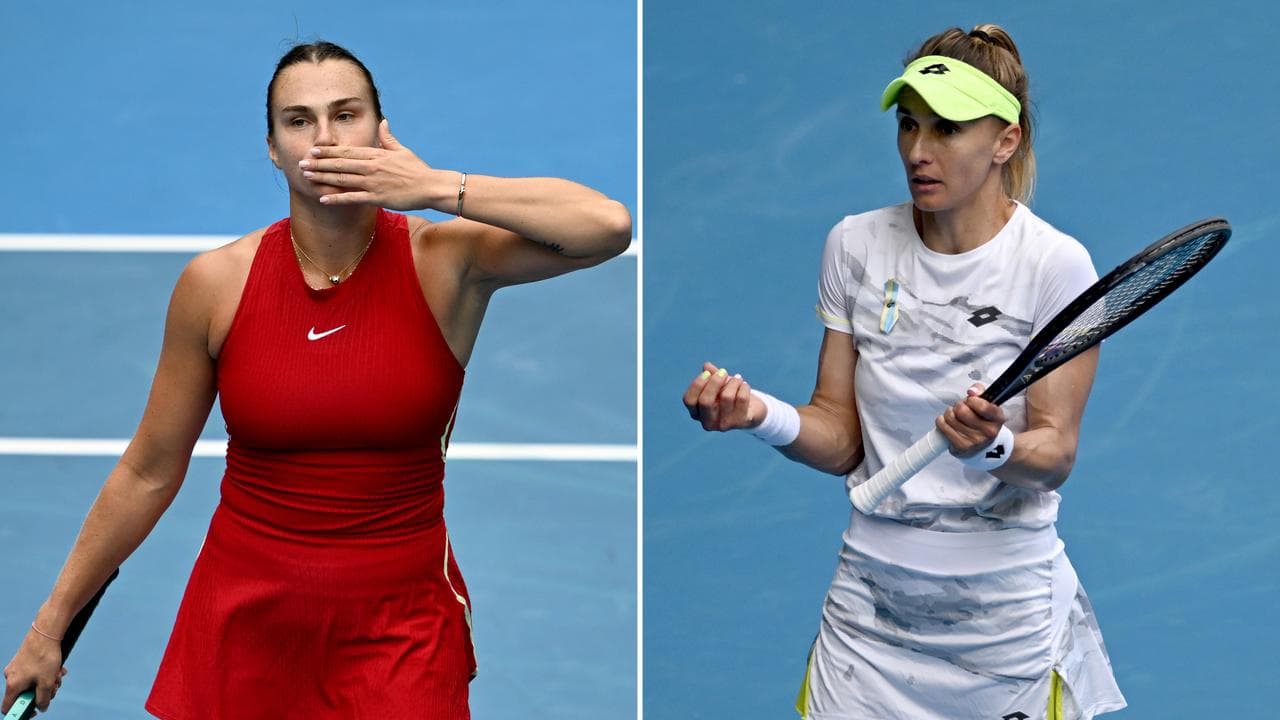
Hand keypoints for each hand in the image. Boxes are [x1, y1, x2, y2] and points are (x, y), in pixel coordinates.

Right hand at [3, 629, 67, 714]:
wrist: (46, 632)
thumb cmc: (45, 657)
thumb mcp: (47, 683)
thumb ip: (43, 699)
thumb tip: (42, 707)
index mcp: (12, 685)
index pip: (9, 707)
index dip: (21, 712)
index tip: (34, 710)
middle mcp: (11, 676)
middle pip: (25, 694)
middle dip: (42, 693)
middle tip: (55, 687)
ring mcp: (17, 668)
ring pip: (33, 682)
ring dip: (47, 682)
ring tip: (58, 674)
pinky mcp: (24, 660)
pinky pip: (34, 672)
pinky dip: (46, 673)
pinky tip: (58, 668)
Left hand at [300, 119, 442, 209]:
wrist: (432, 187)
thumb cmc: (418, 170)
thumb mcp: (403, 150)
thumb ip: (389, 138)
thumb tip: (383, 121)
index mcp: (377, 155)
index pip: (347, 152)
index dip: (328, 151)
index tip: (313, 150)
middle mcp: (372, 167)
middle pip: (340, 164)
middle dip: (319, 163)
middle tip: (301, 163)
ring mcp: (373, 183)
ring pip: (342, 179)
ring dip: (322, 178)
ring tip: (306, 176)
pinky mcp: (378, 198)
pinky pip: (353, 198)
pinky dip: (337, 199)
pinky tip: (323, 199)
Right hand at [682, 362, 764, 431]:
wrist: (750, 411)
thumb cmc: (728, 395)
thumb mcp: (717, 384)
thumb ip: (710, 375)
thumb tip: (706, 365)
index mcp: (696, 413)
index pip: (689, 400)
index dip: (697, 384)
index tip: (707, 373)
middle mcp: (707, 423)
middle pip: (705, 401)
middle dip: (715, 382)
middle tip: (723, 372)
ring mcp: (724, 425)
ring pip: (726, 397)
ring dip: (733, 382)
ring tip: (738, 378)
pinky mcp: (740, 423)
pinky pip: (742, 399)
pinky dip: (744, 387)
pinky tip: (744, 385)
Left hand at [936, 383, 1005, 457]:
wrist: (982, 445)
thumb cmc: (982, 420)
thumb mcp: (986, 404)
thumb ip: (980, 391)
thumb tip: (972, 391)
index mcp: (998, 418)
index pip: (983, 406)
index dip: (972, 400)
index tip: (970, 400)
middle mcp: (989, 431)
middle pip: (962, 410)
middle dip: (958, 405)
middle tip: (960, 408)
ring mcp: (975, 441)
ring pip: (951, 417)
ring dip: (949, 413)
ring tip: (954, 416)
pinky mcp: (962, 447)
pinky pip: (944, 427)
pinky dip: (941, 422)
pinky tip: (946, 422)